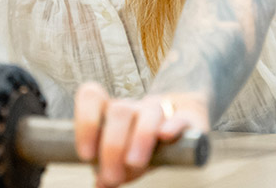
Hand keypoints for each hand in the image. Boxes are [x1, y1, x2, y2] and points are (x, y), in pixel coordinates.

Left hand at [73, 82, 208, 187]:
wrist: (183, 118)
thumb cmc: (144, 142)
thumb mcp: (125, 156)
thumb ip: (113, 167)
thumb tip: (100, 184)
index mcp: (112, 112)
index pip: (92, 97)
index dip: (85, 121)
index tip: (86, 154)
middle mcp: (133, 107)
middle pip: (119, 111)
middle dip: (112, 145)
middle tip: (111, 176)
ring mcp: (161, 110)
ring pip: (148, 113)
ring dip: (139, 138)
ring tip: (133, 163)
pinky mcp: (189, 118)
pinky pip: (180, 117)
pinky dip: (172, 125)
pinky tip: (165, 135)